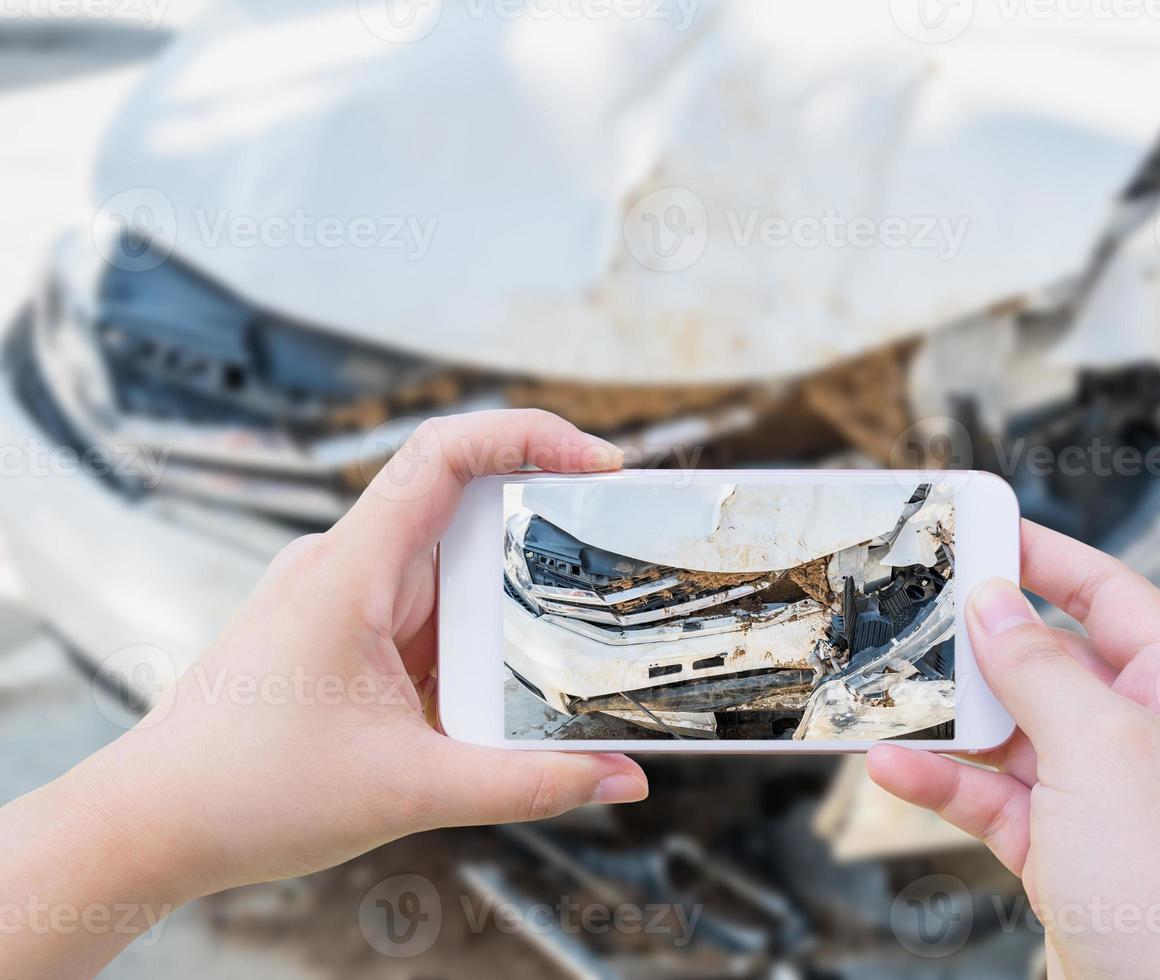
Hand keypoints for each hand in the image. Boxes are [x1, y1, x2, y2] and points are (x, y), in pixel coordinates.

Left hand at [0, 410, 647, 975]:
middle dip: (542, 539)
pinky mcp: (341, 631)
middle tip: (607, 574)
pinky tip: (491, 693)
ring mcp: (339, 597)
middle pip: (465, 511)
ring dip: (505, 607)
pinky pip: (424, 612)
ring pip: (448, 571)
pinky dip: (470, 642)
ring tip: (552, 660)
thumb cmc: (246, 793)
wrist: (151, 825)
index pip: (445, 454)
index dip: (531, 436)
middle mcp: (344, 566)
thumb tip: (621, 778)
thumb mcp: (412, 791)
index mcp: (350, 570)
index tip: (600, 464)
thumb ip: (527, 784)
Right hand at [867, 520, 1159, 977]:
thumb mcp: (1103, 751)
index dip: (1048, 561)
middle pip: (1051, 666)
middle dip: (981, 649)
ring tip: (886, 698)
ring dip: (947, 724)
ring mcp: (1105, 802)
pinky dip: (943, 783)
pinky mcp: (1064, 855)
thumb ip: (1038, 670)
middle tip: (914, 616)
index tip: (984, 532)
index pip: (1114, 601)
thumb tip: (991, 602)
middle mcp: (1151, 744)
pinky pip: (992, 799)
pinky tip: (895, 768)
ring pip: (1010, 736)